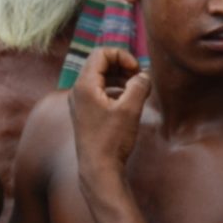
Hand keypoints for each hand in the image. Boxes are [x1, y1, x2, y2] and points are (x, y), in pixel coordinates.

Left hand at [69, 46, 149, 180]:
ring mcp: (79, 102)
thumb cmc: (112, 140)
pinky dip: (114, 90)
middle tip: (138, 77)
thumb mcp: (130, 109)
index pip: (101, 53)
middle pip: (99, 63)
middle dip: (121, 65)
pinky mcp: (85, 113)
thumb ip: (139, 86)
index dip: (122, 56)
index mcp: (84, 85)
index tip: (136, 70)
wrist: (98, 169)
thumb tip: (144, 75)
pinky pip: (99, 91)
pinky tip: (127, 101)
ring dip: (119, 77)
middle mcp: (77, 91)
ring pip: (99, 78)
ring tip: (136, 88)